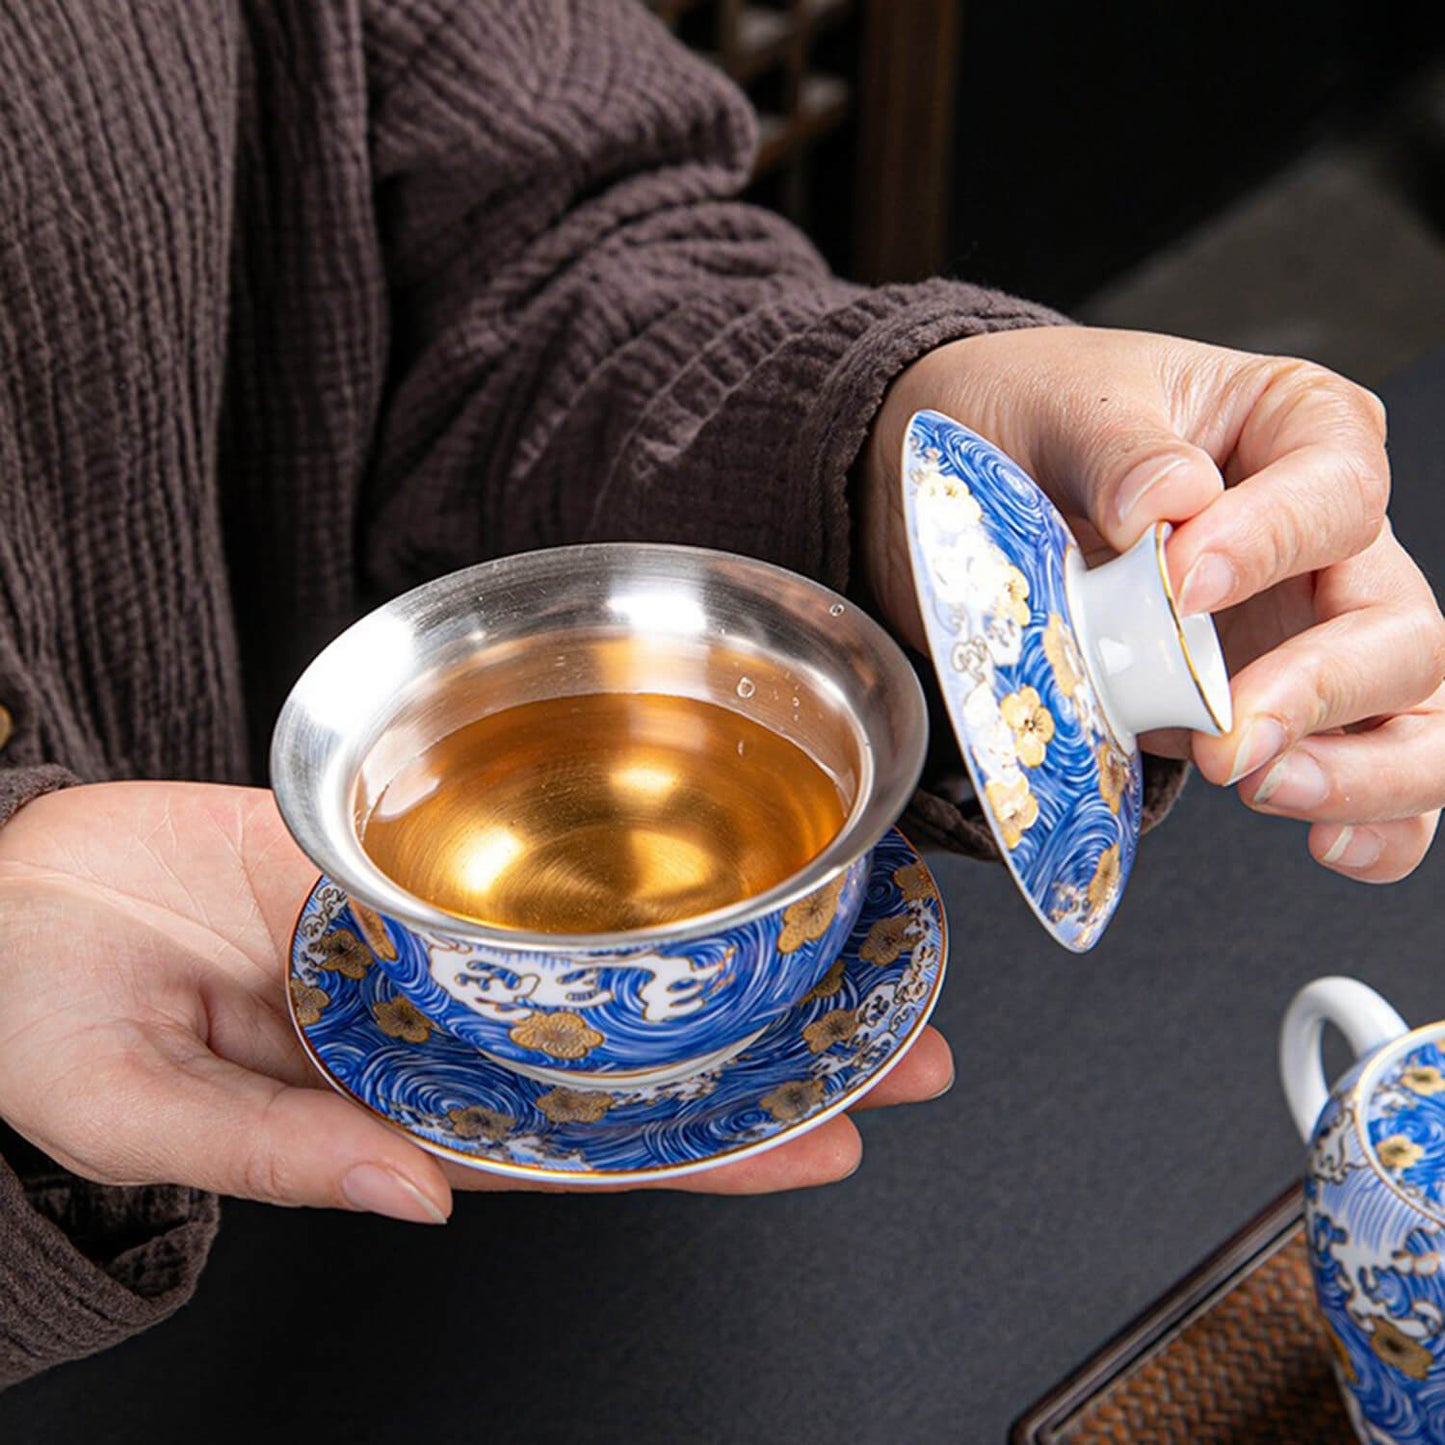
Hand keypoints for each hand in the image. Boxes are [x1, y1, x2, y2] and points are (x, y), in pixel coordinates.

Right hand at [0, 782, 952, 1217]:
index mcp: (381, 1106)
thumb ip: (280, 1153)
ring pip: (590, 958)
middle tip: (903, 1049)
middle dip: (763, 1058)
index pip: (576, 1144)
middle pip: (622, 1054)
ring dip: (713, 958)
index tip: (824, 1140)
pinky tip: (692, 870)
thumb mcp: (140, 1105)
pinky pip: (511, 868)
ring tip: (848, 954)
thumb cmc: (36, 1015)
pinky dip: (602, 871)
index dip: (702, 1151)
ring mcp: (418, 936)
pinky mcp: (390, 855)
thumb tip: (417, 1197)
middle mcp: (429, 1024)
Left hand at [864, 326, 1444, 881]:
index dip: (1273, 541)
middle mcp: (1326, 541)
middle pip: (1398, 623)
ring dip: (1357, 770)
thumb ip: (1119, 450)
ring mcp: (1310, 632)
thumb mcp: (1062, 407)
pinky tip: (1323, 841)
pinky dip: (1370, 820)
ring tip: (1259, 785)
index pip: (1338, 490)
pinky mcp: (1274, 709)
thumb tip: (1171, 502)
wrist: (982, 485)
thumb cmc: (1035, 423)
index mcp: (1297, 431)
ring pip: (1412, 711)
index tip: (1180, 580)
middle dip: (1321, 687)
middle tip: (1225, 733)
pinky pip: (1365, 770)